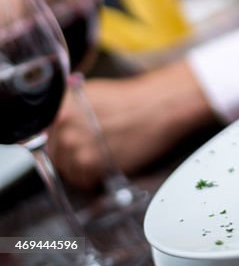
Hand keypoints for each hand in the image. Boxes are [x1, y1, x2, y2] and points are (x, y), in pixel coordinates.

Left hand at [47, 61, 215, 186]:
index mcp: (62, 107)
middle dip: (70, 152)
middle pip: (55, 152)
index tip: (67, 137)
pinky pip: (84, 181)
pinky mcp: (95, 167)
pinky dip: (93, 177)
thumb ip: (69, 106)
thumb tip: (55, 122)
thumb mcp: (93, 91)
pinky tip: (108, 162)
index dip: (57, 136)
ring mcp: (78, 149)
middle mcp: (65, 128)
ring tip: (102, 154)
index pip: (44, 133)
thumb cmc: (133, 97)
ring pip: (68, 169)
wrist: (161, 106)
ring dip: (81, 166)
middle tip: (91, 145)